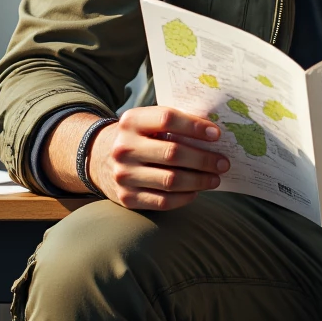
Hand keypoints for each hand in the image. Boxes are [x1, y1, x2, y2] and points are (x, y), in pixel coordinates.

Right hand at [88, 106, 228, 210]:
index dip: (195, 126)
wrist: (98, 158)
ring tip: (215, 178)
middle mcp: (124, 147)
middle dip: (204, 159)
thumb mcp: (146, 123)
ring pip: (171, 180)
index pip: (167, 119)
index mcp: (131, 121)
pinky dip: (185, 197)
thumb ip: (174, 124)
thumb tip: (213, 134)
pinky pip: (164, 201)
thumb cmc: (137, 138)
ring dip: (199, 180)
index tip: (216, 134)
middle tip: (223, 163)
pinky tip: (195, 191)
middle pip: (173, 153)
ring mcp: (123, 175)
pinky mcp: (127, 198)